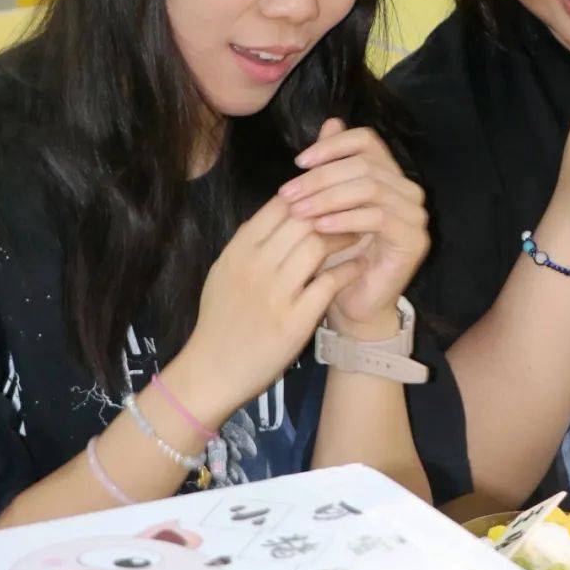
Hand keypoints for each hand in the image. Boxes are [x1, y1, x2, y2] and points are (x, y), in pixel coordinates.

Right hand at [173, 196, 360, 424]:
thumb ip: (244, 243)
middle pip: (302, 220)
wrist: (212, 371)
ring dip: (343, 238)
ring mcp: (274, 294)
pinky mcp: (293, 322)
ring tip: (357, 238)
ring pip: (317, 246)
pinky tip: (357, 268)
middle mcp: (254, 267)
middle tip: (351, 215)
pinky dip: (348, 271)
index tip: (326, 201)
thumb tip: (268, 214)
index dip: (308, 197)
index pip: (279, 206)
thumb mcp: (221, 274)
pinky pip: (328, 284)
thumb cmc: (219, 321)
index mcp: (237, 252)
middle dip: (331, 213)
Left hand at [279, 119, 428, 336]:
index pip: (366, 140)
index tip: (299, 162)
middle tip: (288, 192)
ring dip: (328, 197)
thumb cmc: (337, 255)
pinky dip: (344, 219)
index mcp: (389, 175)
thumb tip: (330, 121)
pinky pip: (377, 217)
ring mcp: (415, 215)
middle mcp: (408, 190)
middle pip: (364, 165)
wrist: (353, 304)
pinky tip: (318, 226)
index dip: (332, 145)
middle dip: (321, 176)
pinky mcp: (413, 240)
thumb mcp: (327, 205)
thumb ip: (330, 167)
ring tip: (298, 210)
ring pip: (369, 188)